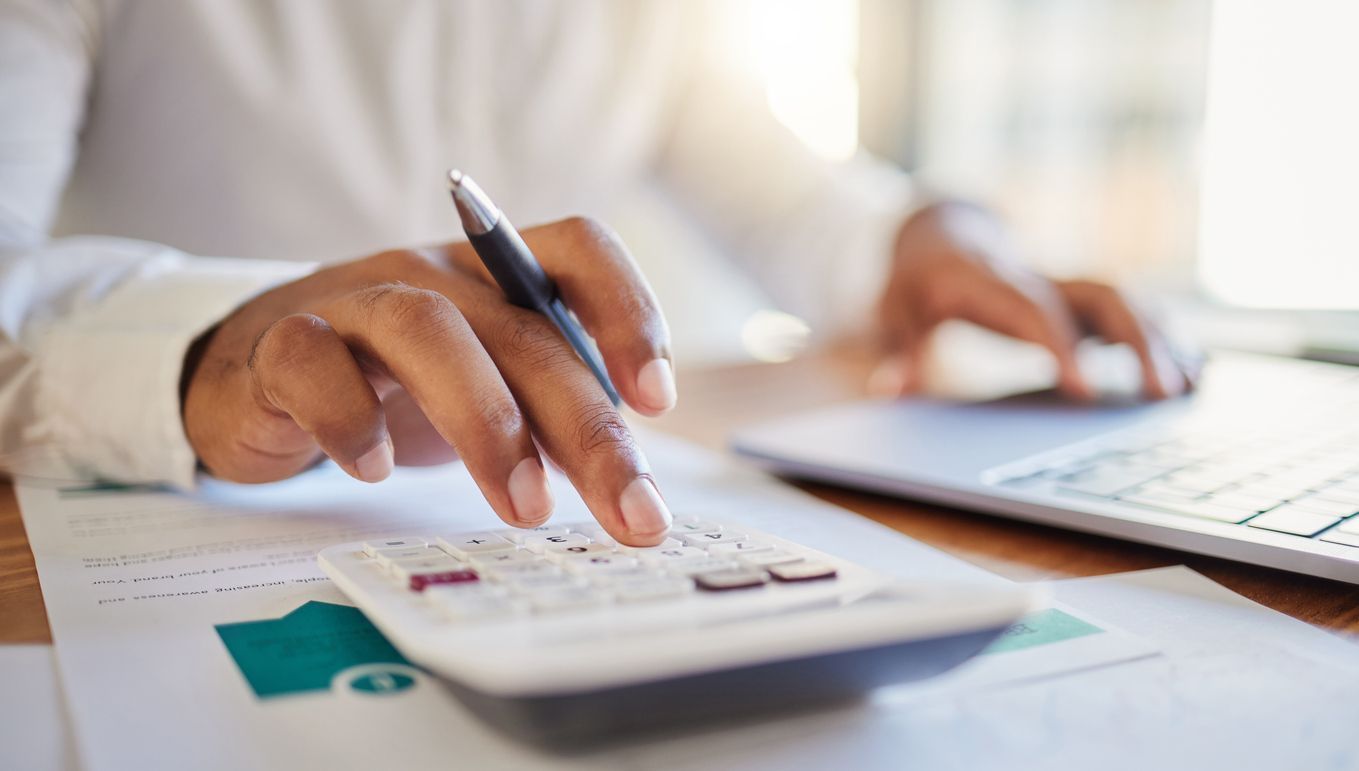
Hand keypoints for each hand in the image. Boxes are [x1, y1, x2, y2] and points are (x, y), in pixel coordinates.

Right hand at [182, 218, 677, 544]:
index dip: (628, 310)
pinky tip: (376, 470)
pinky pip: (313, 363)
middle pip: (523, 329)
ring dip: (487, 422)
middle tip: (630, 511)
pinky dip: (351, 419)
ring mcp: (354, 300)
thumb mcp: (486, 387)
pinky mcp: (280, 343)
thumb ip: (550, 414)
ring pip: (427, 331)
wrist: (254, 372)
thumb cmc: (392, 384)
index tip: (656, 401)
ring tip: (525, 507)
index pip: (579, 248)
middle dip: (587, 427)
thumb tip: (630, 482)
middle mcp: (433, 273)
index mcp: (497, 274)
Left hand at [875, 203, 1197, 399]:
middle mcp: (1038, 275)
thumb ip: (899, 349)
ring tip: (1191, 389)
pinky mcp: (1078, 296)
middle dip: (1137, 341)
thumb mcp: (894, 311)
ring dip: (1162, 340)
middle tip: (1163, 395)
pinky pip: (1130, 308)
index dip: (1063, 347)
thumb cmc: (915, 281)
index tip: (1086, 392)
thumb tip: (888, 390)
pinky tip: (1196, 371)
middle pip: (1101, 295)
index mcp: (991, 281)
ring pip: (1125, 300)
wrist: (939, 234)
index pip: (1036, 310)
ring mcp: (1064, 282)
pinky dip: (1165, 336)